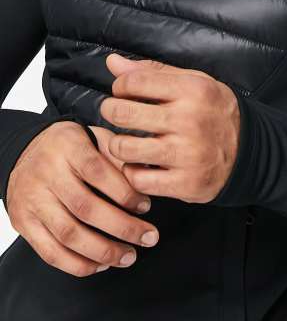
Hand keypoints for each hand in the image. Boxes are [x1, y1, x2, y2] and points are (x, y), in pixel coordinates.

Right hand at [5, 121, 159, 277]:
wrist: (27, 151)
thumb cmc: (72, 146)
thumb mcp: (95, 137)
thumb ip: (119, 155)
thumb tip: (149, 177)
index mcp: (68, 146)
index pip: (98, 172)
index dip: (124, 192)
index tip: (145, 205)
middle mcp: (46, 173)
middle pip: (85, 207)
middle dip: (122, 227)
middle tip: (148, 237)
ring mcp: (32, 200)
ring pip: (68, 234)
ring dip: (103, 251)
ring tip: (128, 256)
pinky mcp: (23, 223)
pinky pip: (50, 252)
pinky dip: (77, 264)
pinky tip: (100, 264)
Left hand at [100, 54, 240, 203]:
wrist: (249, 151)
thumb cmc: (213, 111)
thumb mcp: (192, 82)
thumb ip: (153, 72)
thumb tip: (112, 63)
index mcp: (192, 90)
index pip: (133, 82)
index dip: (120, 86)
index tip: (124, 92)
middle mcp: (190, 120)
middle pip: (123, 113)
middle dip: (110, 111)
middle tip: (115, 114)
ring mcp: (188, 154)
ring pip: (124, 149)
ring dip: (118, 145)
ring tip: (125, 141)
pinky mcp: (186, 183)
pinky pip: (138, 179)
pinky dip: (132, 172)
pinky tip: (140, 164)